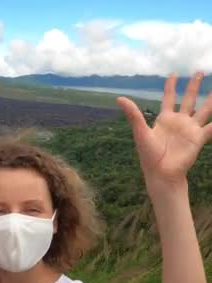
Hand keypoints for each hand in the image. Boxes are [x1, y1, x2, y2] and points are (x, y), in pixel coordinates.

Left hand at [117, 72, 211, 187]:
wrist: (161, 173)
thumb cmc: (149, 155)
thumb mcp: (140, 132)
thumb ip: (133, 115)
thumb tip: (119, 98)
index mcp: (164, 119)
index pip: (169, 97)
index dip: (171, 85)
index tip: (173, 73)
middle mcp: (179, 121)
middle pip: (188, 99)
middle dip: (193, 85)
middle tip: (199, 71)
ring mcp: (190, 129)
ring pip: (204, 109)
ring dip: (211, 98)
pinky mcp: (198, 138)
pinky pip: (211, 128)